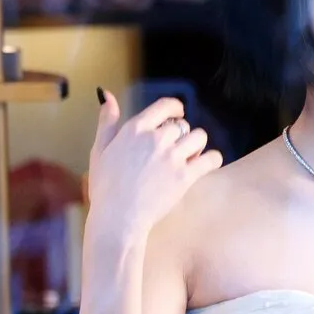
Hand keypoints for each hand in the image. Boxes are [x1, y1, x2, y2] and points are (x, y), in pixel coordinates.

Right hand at [87, 89, 222, 236]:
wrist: (118, 217)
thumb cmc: (106, 187)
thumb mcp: (100, 150)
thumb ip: (107, 122)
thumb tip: (107, 96)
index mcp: (135, 129)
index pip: (164, 106)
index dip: (176, 107)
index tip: (179, 113)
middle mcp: (155, 139)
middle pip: (182, 125)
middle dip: (182, 135)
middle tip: (178, 149)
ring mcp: (172, 157)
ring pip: (199, 138)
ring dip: (197, 145)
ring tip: (191, 156)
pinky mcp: (185, 176)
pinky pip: (211, 159)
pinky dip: (213, 159)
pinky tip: (208, 163)